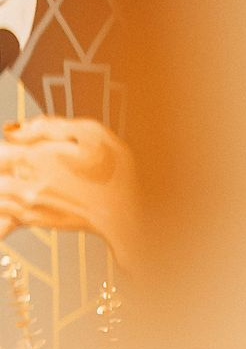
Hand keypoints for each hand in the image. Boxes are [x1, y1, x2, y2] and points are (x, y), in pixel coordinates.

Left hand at [0, 115, 137, 266]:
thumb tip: (17, 129)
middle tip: (12, 162)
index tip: (16, 142)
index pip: (0, 150)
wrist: (130, 217)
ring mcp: (29, 206)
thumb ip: (49, 126)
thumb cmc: (116, 174)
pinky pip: (4, 219)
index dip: (9, 143)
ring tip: (12, 182)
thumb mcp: (92, 133)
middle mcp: (26, 184)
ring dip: (4, 187)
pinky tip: (8, 211)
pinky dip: (3, 212)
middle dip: (3, 167)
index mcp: (35, 158)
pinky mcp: (37, 222)